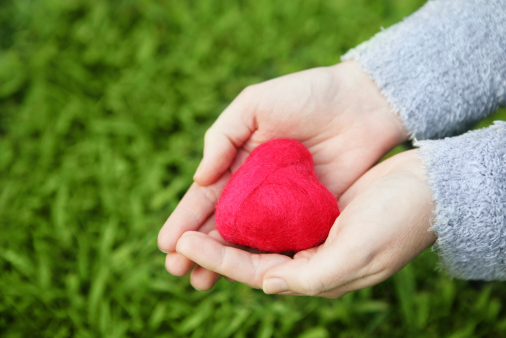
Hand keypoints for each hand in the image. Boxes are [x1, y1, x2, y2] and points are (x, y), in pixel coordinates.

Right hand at [158, 61, 408, 289]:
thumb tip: (199, 179)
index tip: (166, 244)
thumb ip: (222, 137)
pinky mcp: (309, 213)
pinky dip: (263, 256)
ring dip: (223, 260)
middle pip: (221, 223)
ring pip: (247, 238)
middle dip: (197, 248)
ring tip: (200, 281)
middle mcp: (256, 187)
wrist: (362, 102)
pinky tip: (247, 274)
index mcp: (238, 160)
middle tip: (176, 271)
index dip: (185, 220)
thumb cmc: (306, 95)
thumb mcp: (255, 104)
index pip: (206, 196)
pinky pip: (282, 238)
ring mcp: (282, 203)